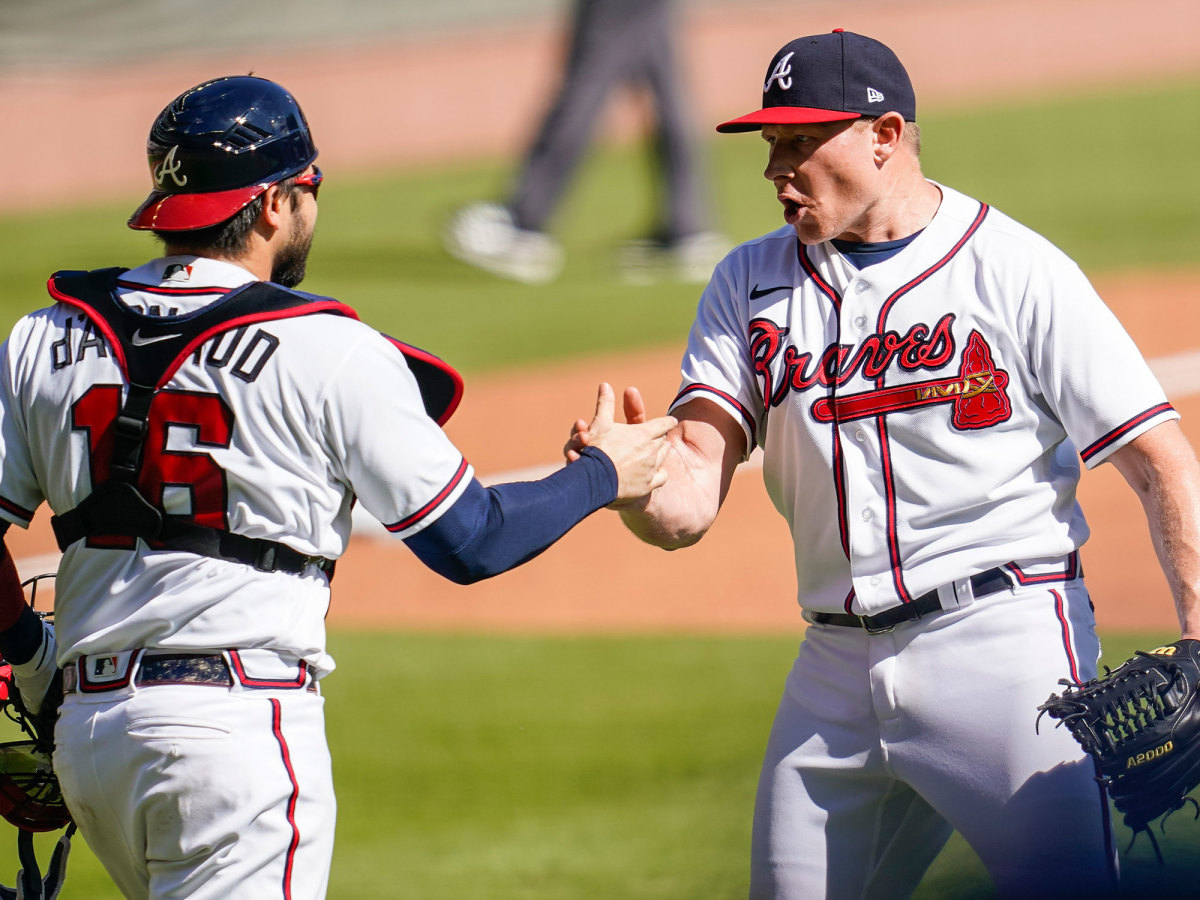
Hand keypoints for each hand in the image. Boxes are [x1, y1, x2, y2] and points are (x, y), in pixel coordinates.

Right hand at [569, 384, 674, 501]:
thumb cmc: (597, 449)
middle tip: (654, 438)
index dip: (666, 422)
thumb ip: (606, 404)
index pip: (664, 424)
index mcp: (644, 433)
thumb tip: (605, 384)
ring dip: (659, 453)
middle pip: (662, 441)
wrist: (595, 478)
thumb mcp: (600, 423)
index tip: (670, 422)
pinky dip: (659, 474)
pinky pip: (662, 477)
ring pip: (663, 457)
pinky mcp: (648, 485)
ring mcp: (651, 468)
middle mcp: (652, 450)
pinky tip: (654, 473)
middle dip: (658, 438)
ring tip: (653, 453)